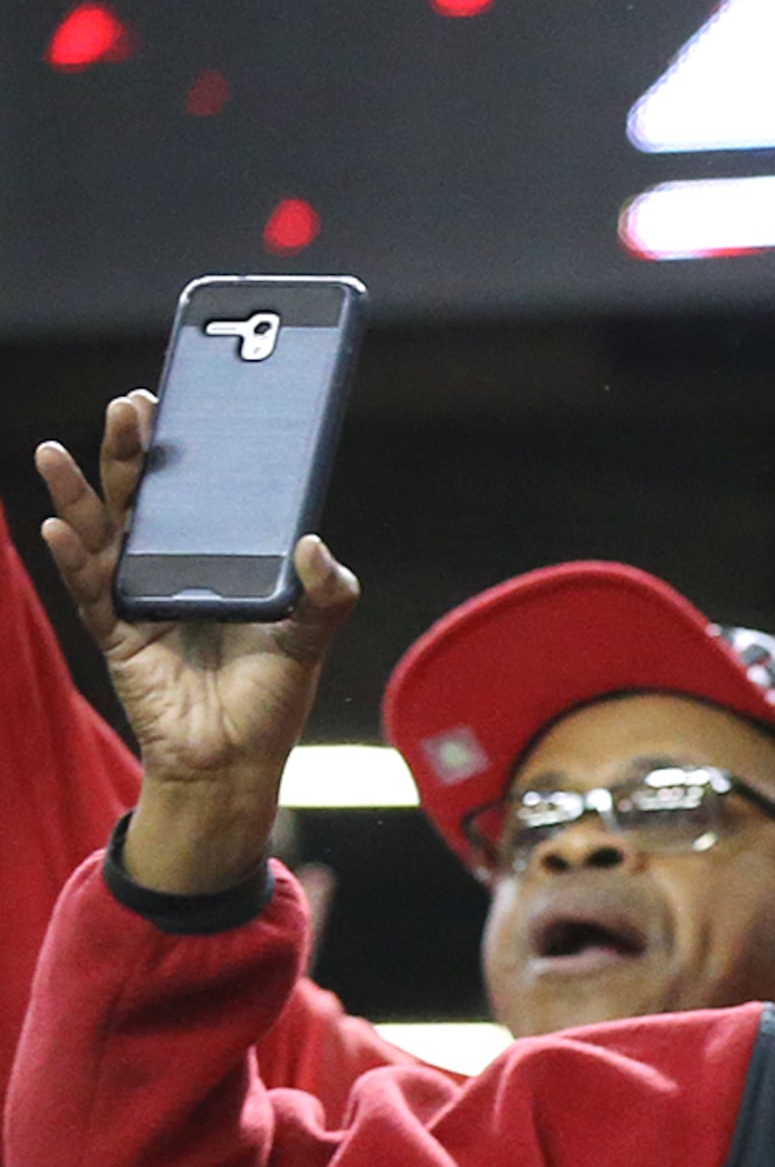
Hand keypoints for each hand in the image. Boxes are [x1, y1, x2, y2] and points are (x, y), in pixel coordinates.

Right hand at [35, 396, 356, 895]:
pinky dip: (72, 560)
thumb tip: (316, 546)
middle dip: (130, 451)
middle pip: (141, 498)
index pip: (193, 492)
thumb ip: (326, 596)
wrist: (235, 765)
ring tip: (57, 452)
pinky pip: (87, 592)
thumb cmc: (269, 701)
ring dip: (77, 493)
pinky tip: (59, 529)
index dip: (182, 449)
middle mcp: (168, 568)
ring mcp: (135, 598)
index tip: (176, 400)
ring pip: (100, 533)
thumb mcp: (309, 641)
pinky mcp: (115, 634)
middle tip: (131, 405)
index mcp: (214, 561)